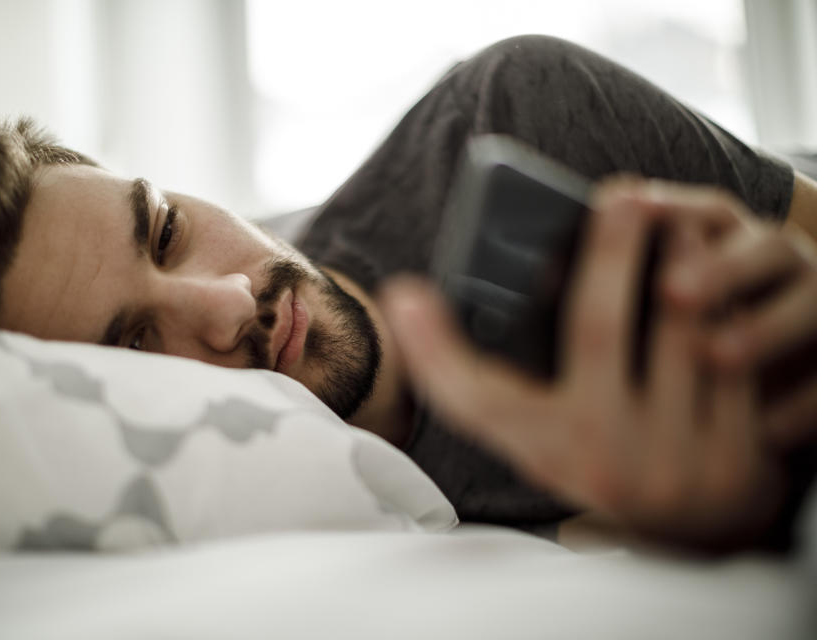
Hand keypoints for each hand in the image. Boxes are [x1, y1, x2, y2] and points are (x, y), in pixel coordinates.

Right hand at [381, 180, 785, 550]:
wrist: (694, 529)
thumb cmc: (603, 451)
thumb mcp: (548, 430)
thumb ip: (508, 380)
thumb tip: (426, 305)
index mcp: (543, 453)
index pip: (474, 401)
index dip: (430, 350)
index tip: (403, 294)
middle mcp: (600, 462)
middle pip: (596, 331)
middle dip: (609, 250)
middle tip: (623, 193)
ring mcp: (672, 465)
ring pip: (681, 334)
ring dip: (683, 264)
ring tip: (680, 223)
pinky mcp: (738, 460)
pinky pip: (735, 359)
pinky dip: (729, 308)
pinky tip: (723, 280)